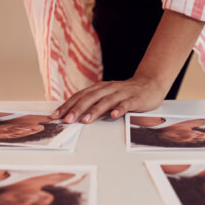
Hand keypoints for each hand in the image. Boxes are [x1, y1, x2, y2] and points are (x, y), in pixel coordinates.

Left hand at [50, 75, 167, 123]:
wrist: (149, 83)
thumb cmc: (124, 93)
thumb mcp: (106, 95)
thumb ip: (93, 102)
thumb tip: (72, 113)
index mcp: (99, 88)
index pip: (79, 96)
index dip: (67, 105)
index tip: (55, 115)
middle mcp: (108, 89)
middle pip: (89, 98)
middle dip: (77, 109)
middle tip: (67, 120)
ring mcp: (121, 93)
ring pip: (106, 101)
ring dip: (95, 111)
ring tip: (85, 120)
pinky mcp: (134, 99)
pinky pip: (126, 104)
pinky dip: (119, 109)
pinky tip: (113, 116)